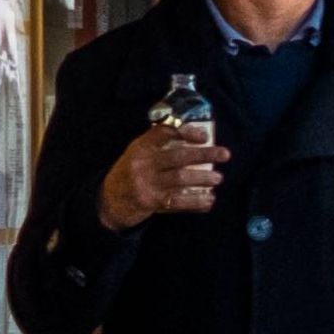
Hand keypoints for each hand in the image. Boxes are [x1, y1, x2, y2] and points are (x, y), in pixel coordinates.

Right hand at [101, 117, 223, 228]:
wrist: (108, 202)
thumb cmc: (129, 173)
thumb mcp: (137, 154)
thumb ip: (158, 146)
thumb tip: (196, 140)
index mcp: (140, 147)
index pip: (163, 133)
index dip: (186, 132)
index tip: (204, 135)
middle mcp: (142, 164)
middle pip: (178, 156)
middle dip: (205, 155)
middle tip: (224, 154)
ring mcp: (146, 184)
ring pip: (181, 179)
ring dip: (203, 178)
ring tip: (218, 178)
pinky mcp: (151, 202)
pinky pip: (179, 201)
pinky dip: (196, 201)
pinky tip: (209, 200)